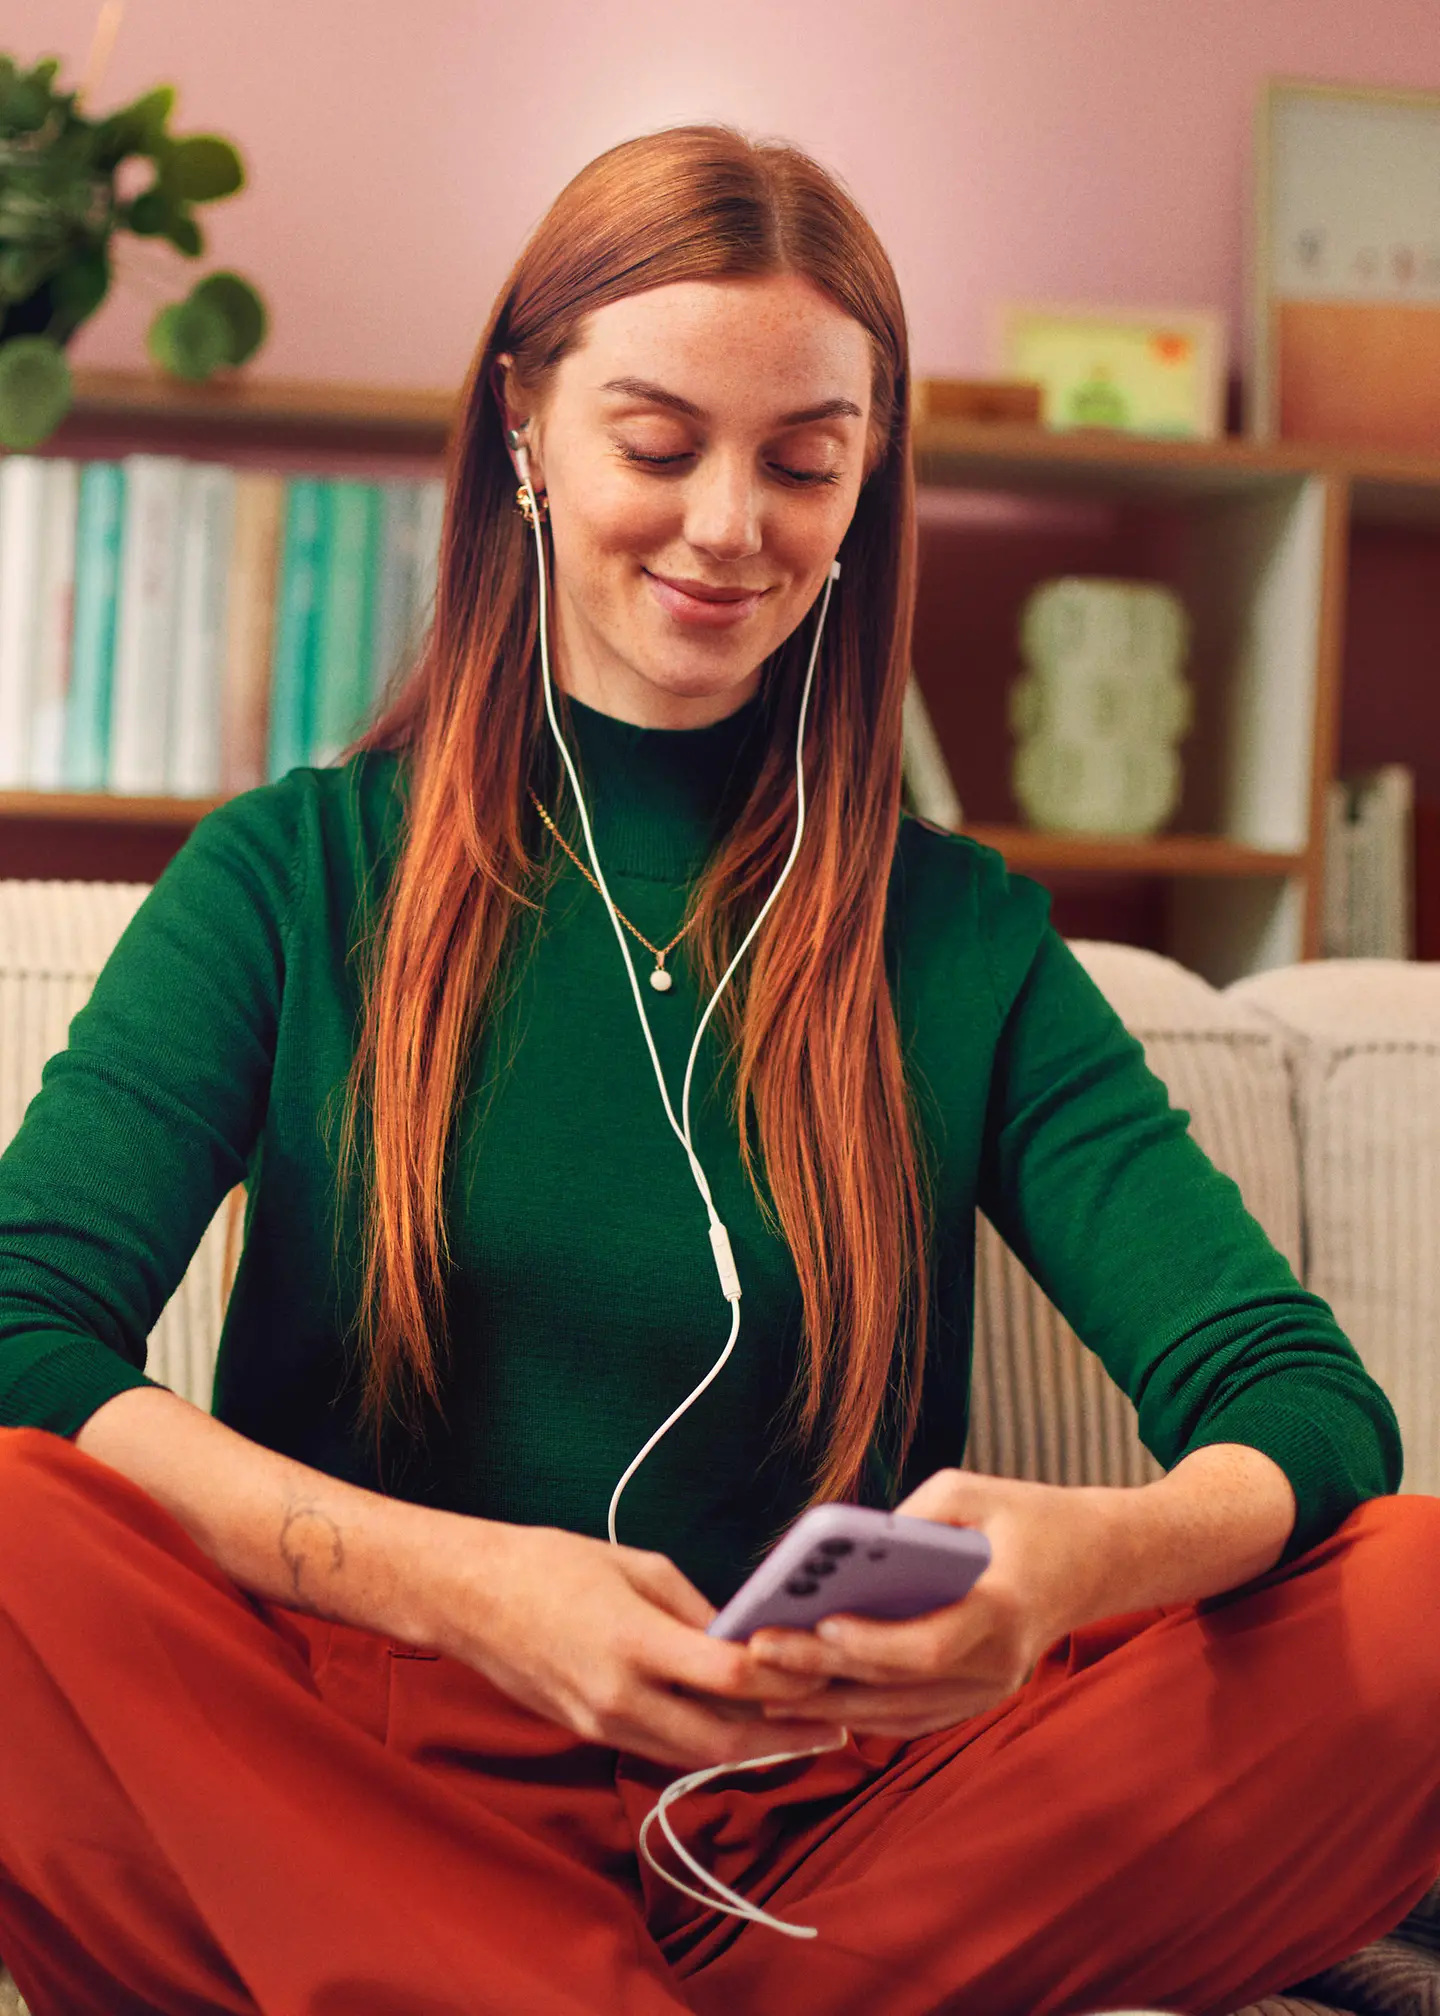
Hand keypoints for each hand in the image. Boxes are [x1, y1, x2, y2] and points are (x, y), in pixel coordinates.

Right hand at [428, 1519, 835, 1770]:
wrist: (466, 1596)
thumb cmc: (547, 1564)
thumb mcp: (635, 1564)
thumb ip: (694, 1608)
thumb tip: (740, 1638)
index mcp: (632, 1642)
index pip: (729, 1678)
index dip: (785, 1680)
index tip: (826, 1673)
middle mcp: (618, 1696)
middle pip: (722, 1740)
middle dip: (785, 1739)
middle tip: (836, 1729)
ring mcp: (600, 1723)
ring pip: (693, 1757)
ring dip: (750, 1751)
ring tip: (801, 1736)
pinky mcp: (589, 1732)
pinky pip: (661, 1748)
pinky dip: (705, 1744)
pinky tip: (737, 1729)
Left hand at [747, 1468, 1119, 1739]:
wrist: (1096, 1560)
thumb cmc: (1027, 1515)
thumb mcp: (973, 1492)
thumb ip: (911, 1519)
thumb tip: (842, 1552)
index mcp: (1003, 1610)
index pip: (929, 1643)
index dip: (872, 1643)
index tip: (820, 1622)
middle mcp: (998, 1665)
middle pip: (899, 1683)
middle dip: (822, 1670)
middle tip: (758, 1651)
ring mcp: (989, 1691)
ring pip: (898, 1713)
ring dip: (828, 1703)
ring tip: (760, 1684)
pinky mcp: (977, 1699)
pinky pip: (910, 1716)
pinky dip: (858, 1712)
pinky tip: (806, 1698)